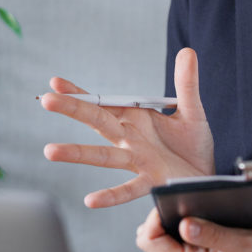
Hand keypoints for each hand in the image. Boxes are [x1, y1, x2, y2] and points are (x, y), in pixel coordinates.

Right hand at [41, 48, 213, 207]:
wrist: (207, 176)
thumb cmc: (193, 145)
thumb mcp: (192, 111)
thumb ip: (187, 84)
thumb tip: (188, 51)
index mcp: (135, 118)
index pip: (103, 102)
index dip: (80, 92)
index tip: (55, 82)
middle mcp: (130, 139)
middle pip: (97, 121)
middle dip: (73, 109)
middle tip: (45, 99)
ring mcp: (137, 160)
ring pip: (103, 156)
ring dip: (77, 153)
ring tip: (50, 151)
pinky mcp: (151, 181)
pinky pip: (128, 189)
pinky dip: (110, 195)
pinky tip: (90, 200)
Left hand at [136, 207, 251, 251]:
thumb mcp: (246, 241)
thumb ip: (212, 235)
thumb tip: (183, 224)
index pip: (150, 241)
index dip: (155, 217)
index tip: (175, 202)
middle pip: (151, 243)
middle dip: (164, 220)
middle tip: (189, 206)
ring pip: (162, 245)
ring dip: (174, 226)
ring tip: (199, 216)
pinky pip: (175, 249)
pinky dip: (183, 234)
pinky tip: (203, 226)